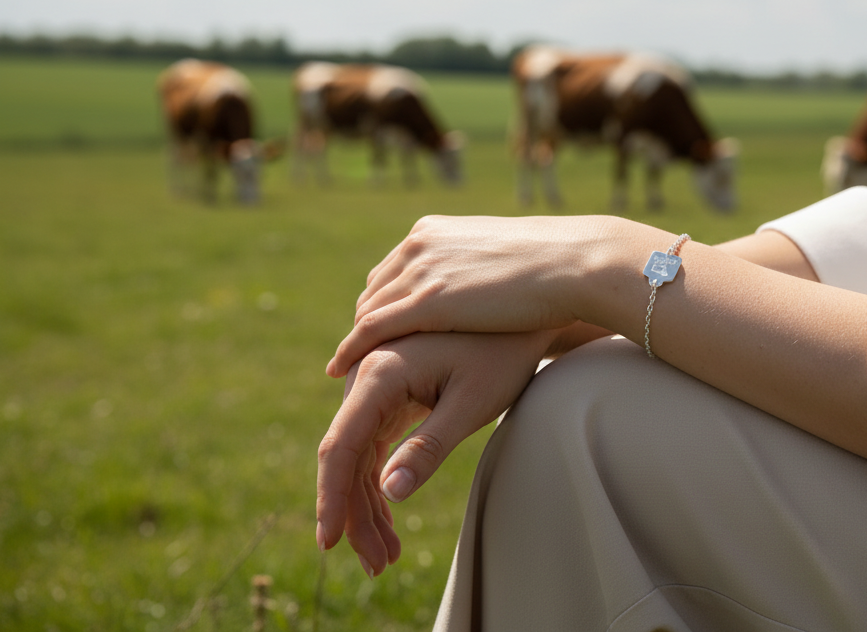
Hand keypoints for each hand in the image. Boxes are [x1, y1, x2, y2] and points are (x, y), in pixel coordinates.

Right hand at [316, 329, 554, 576]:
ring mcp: (376, 383)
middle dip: (355, 513)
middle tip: (378, 563)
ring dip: (366, 504)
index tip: (329, 542)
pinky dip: (378, 482)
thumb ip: (429, 447)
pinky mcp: (390, 392)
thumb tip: (389, 493)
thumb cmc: (503, 356)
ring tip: (387, 555)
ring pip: (356, 455)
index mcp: (380, 370)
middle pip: (346, 455)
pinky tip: (389, 521)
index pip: (340, 444)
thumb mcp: (472, 404)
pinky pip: (371, 444)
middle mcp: (368, 373)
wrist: (523, 317)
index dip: (331, 496)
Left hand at [327, 214, 622, 378]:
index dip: (384, 305)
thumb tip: (487, 282)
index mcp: (433, 232)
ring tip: (348, 374)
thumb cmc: (554, 264)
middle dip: (367, 325)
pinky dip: (349, 350)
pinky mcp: (425, 302)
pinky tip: (338, 371)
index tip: (382, 334)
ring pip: (368, 312)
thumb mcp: (502, 258)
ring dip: (355, 343)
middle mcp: (418, 246)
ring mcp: (419, 272)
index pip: (391, 271)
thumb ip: (479, 267)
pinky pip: (371, 330)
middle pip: (374, 292)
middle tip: (362, 360)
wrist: (570, 264)